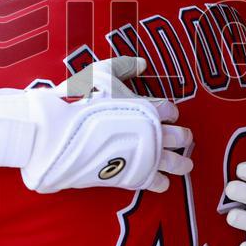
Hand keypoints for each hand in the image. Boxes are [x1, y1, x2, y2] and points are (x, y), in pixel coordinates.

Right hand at [0, 56, 192, 193]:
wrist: (60, 133)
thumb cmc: (78, 101)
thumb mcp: (100, 74)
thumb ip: (123, 66)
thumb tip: (142, 63)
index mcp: (146, 107)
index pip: (169, 110)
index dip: (170, 112)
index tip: (168, 115)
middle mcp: (151, 132)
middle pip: (177, 136)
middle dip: (182, 137)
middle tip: (183, 139)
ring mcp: (143, 155)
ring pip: (173, 161)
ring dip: (181, 163)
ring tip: (185, 165)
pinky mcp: (132, 175)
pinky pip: (155, 181)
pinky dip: (161, 182)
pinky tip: (163, 182)